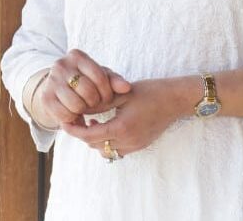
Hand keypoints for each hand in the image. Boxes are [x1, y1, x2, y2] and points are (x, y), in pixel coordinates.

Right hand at [35, 49, 130, 127]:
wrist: (58, 88)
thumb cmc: (86, 80)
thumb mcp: (100, 77)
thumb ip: (115, 80)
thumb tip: (126, 87)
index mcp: (77, 56)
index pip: (99, 76)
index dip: (107, 92)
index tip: (108, 98)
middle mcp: (61, 65)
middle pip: (88, 91)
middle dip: (96, 102)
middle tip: (96, 104)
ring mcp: (51, 81)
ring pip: (76, 104)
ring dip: (84, 111)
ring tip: (85, 108)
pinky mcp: (45, 98)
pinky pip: (65, 115)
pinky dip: (73, 118)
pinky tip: (75, 114)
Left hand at [61, 77, 191, 157]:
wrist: (177, 99)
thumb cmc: (151, 91)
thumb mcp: (123, 94)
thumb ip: (100, 103)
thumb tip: (80, 108)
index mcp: (122, 128)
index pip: (88, 136)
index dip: (74, 129)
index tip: (65, 120)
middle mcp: (128, 141)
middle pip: (94, 145)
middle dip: (82, 134)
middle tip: (75, 119)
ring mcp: (135, 146)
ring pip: (105, 151)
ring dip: (95, 139)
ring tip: (92, 122)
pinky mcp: (140, 146)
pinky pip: (117, 150)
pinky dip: (107, 142)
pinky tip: (107, 126)